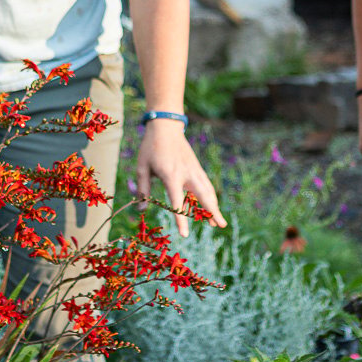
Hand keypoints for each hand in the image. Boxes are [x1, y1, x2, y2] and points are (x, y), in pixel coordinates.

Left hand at [134, 120, 226, 234]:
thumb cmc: (151, 148)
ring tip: (217, 222)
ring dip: (214, 206)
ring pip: (208, 191)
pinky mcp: (196, 168)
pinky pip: (205, 185)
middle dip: (212, 212)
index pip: (177, 201)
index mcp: (171, 175)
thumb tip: (141, 209)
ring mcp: (194, 170)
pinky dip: (210, 197)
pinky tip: (211, 206)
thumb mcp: (141, 168)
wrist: (166, 127)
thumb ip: (142, 189)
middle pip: (203, 196)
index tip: (185, 235)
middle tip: (220, 226)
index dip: (180, 219)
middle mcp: (186, 174)